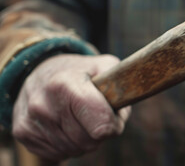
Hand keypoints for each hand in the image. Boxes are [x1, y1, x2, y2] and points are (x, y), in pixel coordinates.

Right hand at [12, 54, 131, 160]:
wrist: (41, 71)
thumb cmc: (81, 72)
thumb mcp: (105, 66)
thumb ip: (121, 84)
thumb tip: (125, 104)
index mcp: (66, 84)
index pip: (101, 126)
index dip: (113, 124)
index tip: (113, 115)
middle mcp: (44, 103)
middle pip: (90, 141)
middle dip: (100, 131)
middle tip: (96, 114)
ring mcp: (31, 120)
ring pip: (75, 150)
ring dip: (84, 139)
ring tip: (80, 118)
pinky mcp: (23, 133)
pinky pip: (58, 154)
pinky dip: (68, 144)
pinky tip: (66, 125)